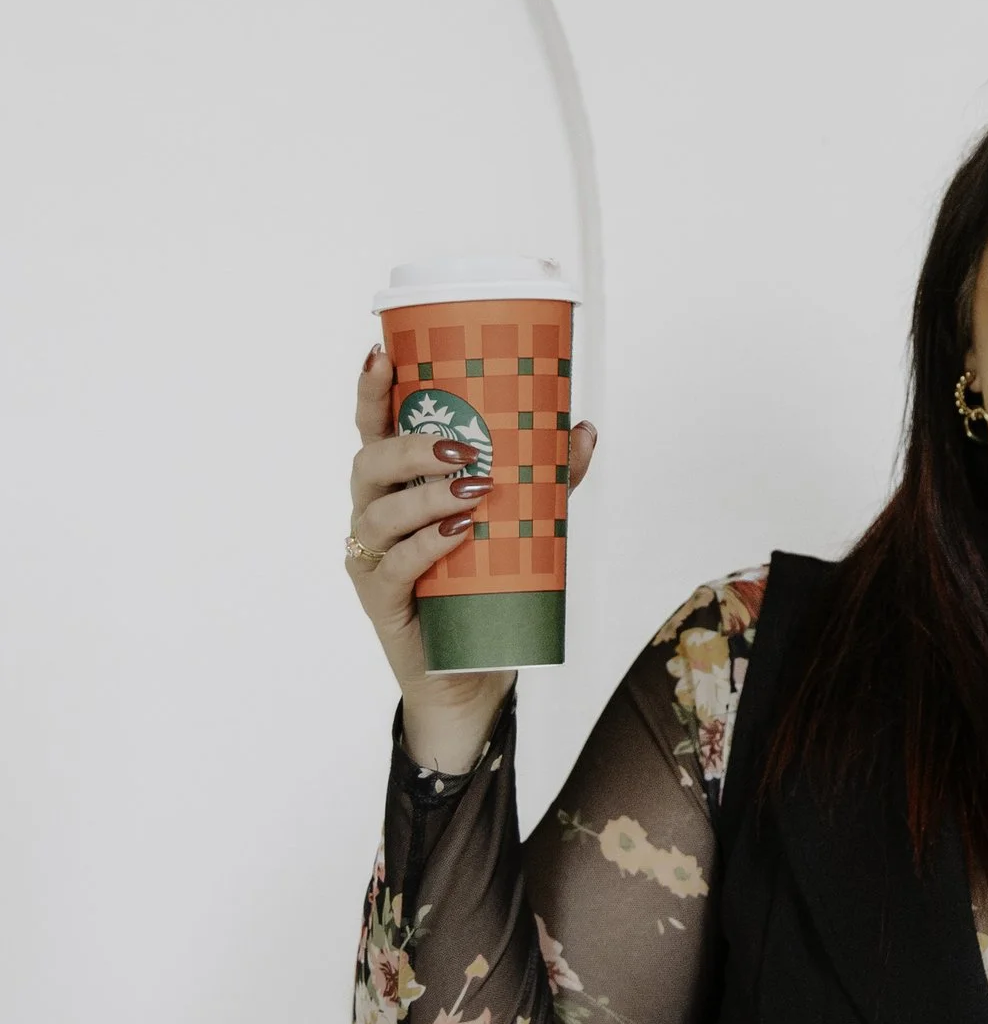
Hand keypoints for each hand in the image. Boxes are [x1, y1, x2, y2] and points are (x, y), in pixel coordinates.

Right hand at [343, 344, 598, 767]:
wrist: (471, 669)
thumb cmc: (485, 585)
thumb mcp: (521, 525)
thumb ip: (547, 480)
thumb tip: (582, 428)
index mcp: (397, 485)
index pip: (375, 429)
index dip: (371, 392)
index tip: (380, 353)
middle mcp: (374, 514)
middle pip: (369, 464)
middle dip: (411, 447)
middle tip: (463, 447)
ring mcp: (371, 558)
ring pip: (379, 514)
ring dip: (426, 496)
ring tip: (475, 490)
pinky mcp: (382, 600)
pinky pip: (393, 566)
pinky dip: (426, 546)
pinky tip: (458, 534)